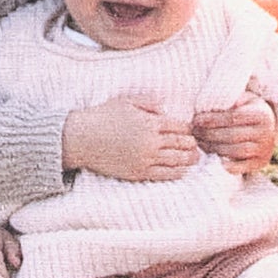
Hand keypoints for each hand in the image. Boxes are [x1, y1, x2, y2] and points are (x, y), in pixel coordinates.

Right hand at [64, 97, 198, 182]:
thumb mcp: (126, 102)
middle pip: (182, 144)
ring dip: (189, 160)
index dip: (187, 129)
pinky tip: (182, 171)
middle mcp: (151, 141)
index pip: (180, 127)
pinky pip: (164, 175)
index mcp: (151, 122)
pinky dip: (177, 173)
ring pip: (177, 161)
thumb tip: (165, 111)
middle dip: (191, 145)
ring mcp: (145, 159)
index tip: (189, 131)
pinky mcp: (138, 173)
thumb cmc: (102, 117)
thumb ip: (149, 103)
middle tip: (196, 146)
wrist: (81, 138)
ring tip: (194, 158)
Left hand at [193, 95, 275, 174]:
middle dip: (210, 134)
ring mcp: (264, 149)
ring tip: (199, 142)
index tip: (196, 119)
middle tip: (194, 131)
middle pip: (233, 135)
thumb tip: (216, 103)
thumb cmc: (248, 109)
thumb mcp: (243, 99)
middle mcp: (266, 132)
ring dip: (214, 148)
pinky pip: (241, 167)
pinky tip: (212, 157)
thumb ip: (231, 99)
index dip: (212, 119)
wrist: (268, 127)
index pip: (233, 117)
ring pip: (235, 151)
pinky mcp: (260, 163)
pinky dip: (226, 164)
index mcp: (261, 114)